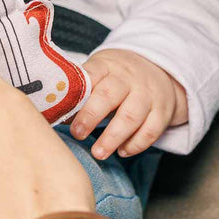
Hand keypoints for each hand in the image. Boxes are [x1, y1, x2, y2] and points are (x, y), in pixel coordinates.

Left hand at [71, 48, 187, 159]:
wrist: (159, 70)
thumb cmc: (117, 76)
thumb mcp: (100, 71)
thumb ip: (82, 89)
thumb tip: (56, 111)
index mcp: (107, 65)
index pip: (92, 74)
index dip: (78, 91)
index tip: (64, 109)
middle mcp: (128, 78)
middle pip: (110, 95)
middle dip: (91, 116)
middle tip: (77, 133)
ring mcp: (147, 94)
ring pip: (131, 116)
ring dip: (113, 137)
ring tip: (98, 153)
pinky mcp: (162, 112)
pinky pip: (151, 131)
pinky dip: (136, 144)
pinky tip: (122, 151)